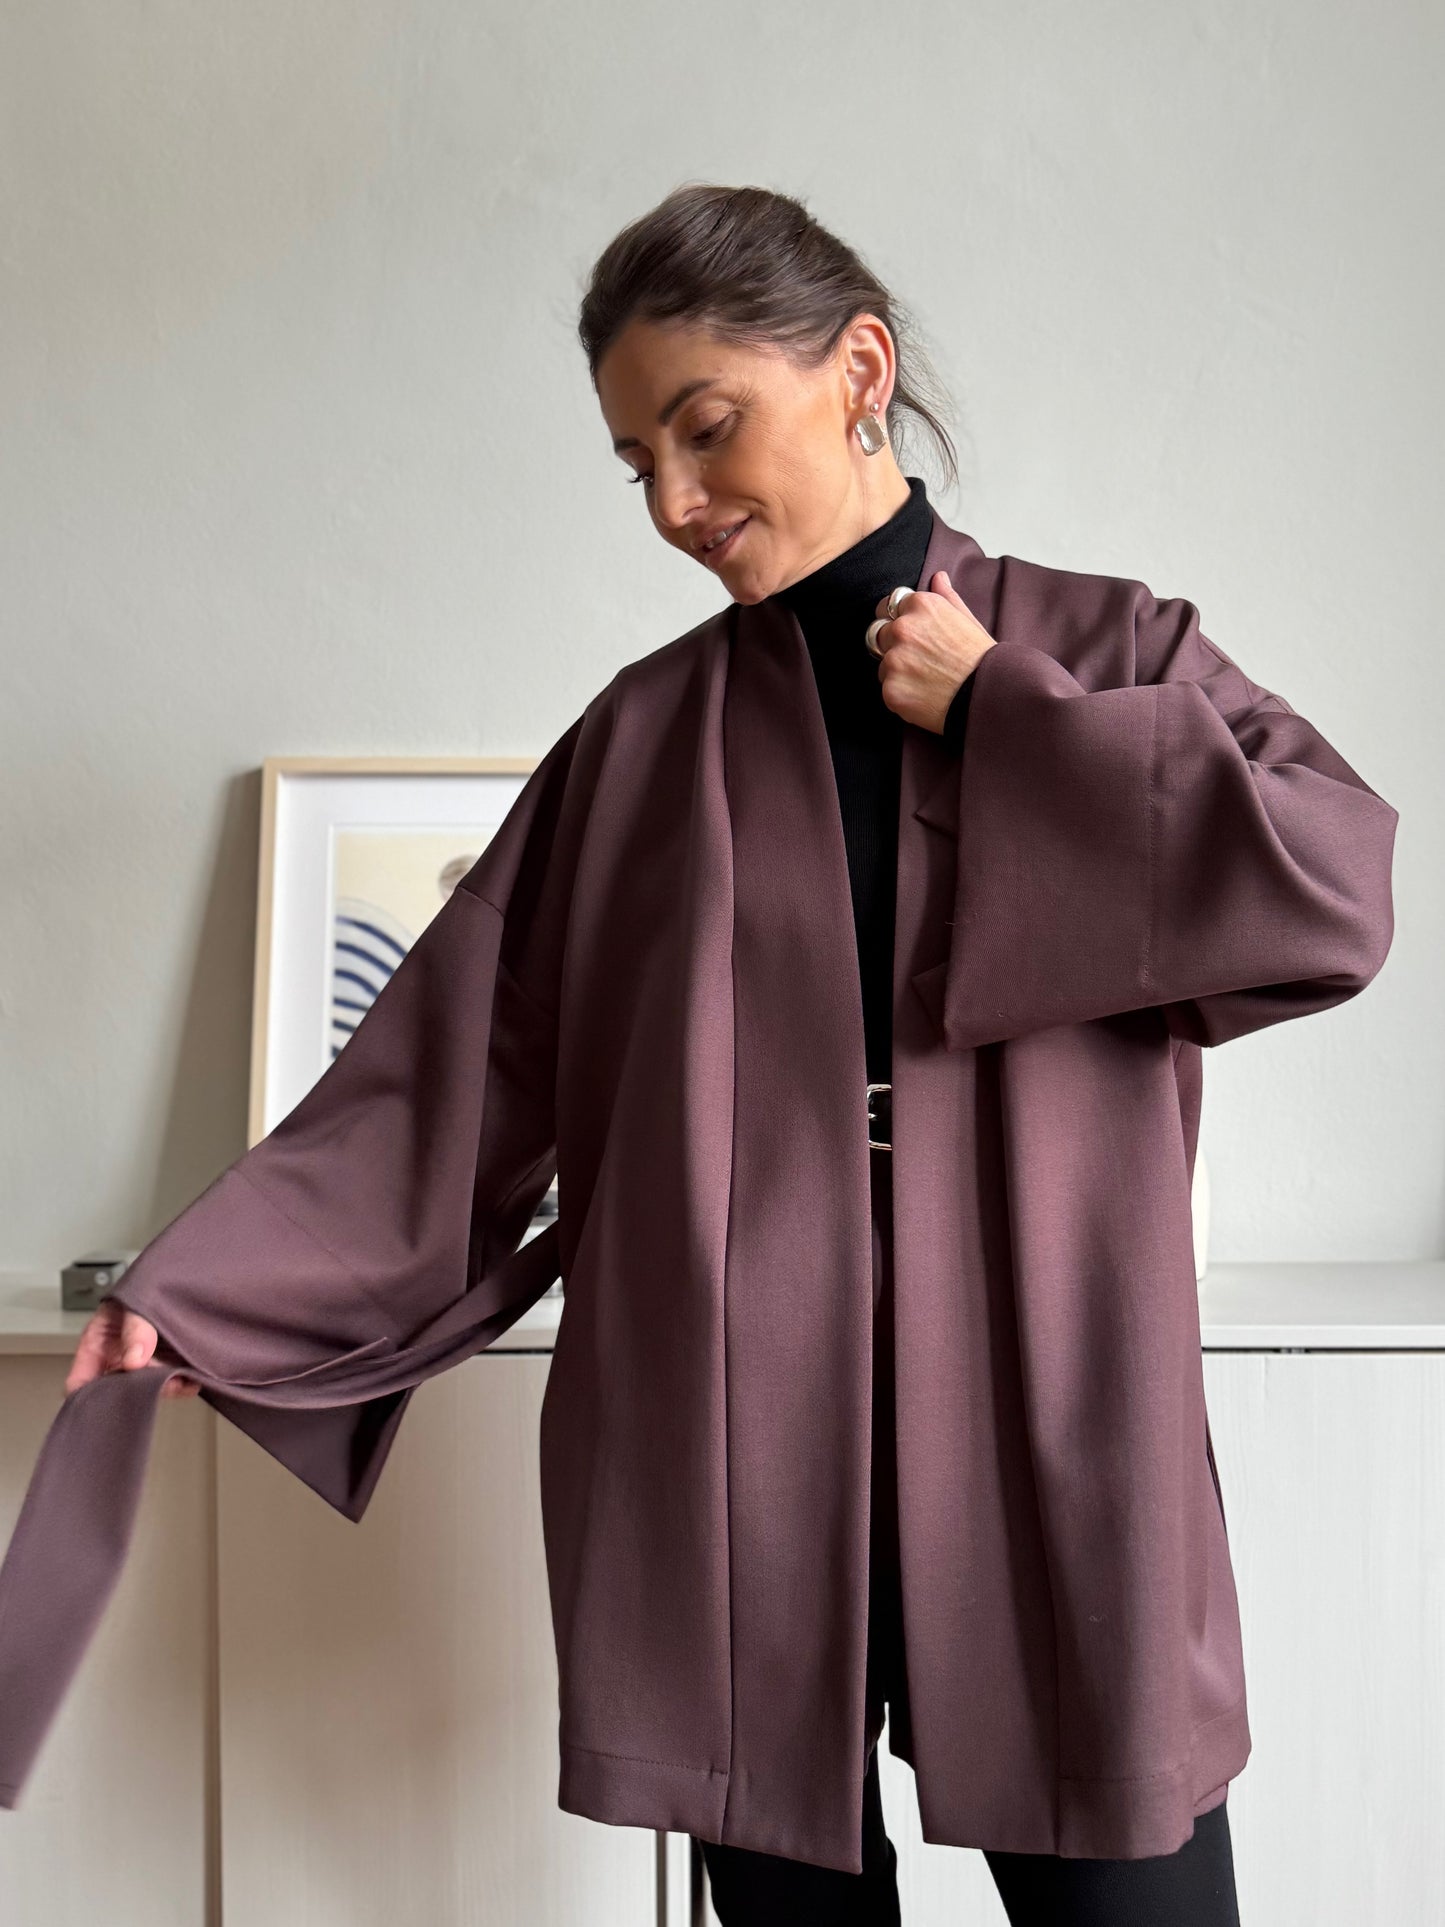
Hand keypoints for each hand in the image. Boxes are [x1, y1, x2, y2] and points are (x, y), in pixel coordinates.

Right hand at [65, 1297, 198, 1398]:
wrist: (174, 1275)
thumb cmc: (143, 1285)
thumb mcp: (132, 1301)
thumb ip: (134, 1328)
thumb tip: (135, 1361)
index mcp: (96, 1345)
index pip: (80, 1382)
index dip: (89, 1398)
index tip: (111, 1402)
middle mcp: (116, 1360)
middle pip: (118, 1392)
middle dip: (138, 1393)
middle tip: (160, 1386)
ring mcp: (140, 1365)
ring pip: (146, 1390)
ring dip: (164, 1388)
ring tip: (182, 1380)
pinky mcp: (164, 1364)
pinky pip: (169, 1382)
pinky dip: (182, 1384)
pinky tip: (192, 1379)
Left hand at [869, 570, 996, 732]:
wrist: (987, 695)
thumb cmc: (982, 658)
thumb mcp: (968, 619)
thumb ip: (946, 597)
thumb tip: (937, 577)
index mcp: (920, 605)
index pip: (888, 606)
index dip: (899, 620)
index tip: (912, 635)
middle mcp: (902, 628)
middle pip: (879, 633)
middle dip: (893, 645)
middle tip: (920, 660)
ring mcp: (894, 660)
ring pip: (883, 664)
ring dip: (897, 671)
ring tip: (927, 680)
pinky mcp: (891, 689)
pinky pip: (888, 690)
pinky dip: (902, 695)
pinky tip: (924, 696)